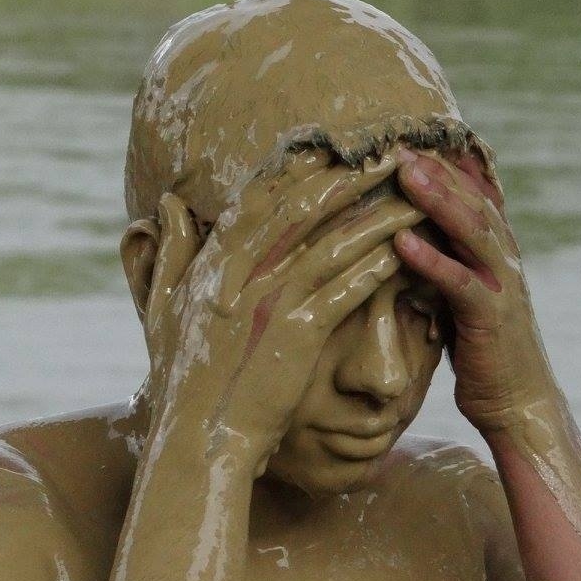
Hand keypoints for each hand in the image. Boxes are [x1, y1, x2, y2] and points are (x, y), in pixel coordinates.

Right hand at [141, 148, 422, 465]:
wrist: (200, 438)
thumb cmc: (182, 378)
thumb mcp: (162, 307)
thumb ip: (168, 252)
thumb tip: (164, 203)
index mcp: (214, 261)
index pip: (261, 197)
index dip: (300, 166)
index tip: (335, 143)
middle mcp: (242, 273)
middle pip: (306, 209)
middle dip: (352, 176)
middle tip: (393, 154)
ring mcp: (270, 303)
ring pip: (335, 245)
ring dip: (380, 219)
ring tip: (417, 201)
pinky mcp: (297, 337)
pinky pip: (344, 293)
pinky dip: (374, 270)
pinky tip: (404, 254)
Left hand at [393, 149, 561, 435]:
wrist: (517, 403)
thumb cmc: (482, 349)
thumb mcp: (462, 294)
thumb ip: (446, 260)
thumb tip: (406, 231)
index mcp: (496, 251)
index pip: (473, 195)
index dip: (445, 165)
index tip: (409, 136)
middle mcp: (504, 260)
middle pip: (472, 201)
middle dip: (437, 169)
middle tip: (398, 141)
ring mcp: (501, 286)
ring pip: (470, 231)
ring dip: (436, 199)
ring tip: (403, 173)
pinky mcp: (490, 318)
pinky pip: (459, 282)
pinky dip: (431, 260)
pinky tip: (402, 242)